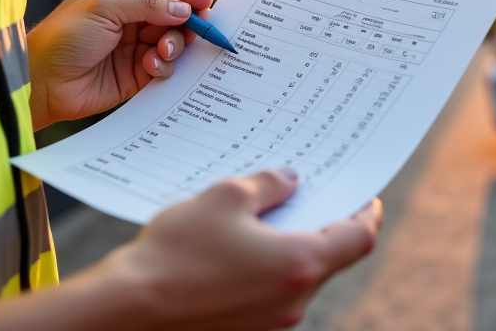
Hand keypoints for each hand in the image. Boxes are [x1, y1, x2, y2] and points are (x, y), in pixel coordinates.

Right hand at [0, 170, 380, 330]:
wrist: (128, 310)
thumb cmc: (175, 252)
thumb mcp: (225, 197)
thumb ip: (269, 184)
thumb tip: (291, 180)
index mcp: (300, 265)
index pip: (359, 238)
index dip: (367, 212)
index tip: (365, 195)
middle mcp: (294, 302)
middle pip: (329, 259)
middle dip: (321, 225)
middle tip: (306, 195)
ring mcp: (271, 324)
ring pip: (296, 278)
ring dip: (288, 248)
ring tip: (261, 217)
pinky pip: (269, 296)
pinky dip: (264, 271)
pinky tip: (236, 249)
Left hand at [26, 0, 213, 129]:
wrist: (42, 82)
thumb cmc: (64, 38)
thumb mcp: (105, 8)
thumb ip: (147, 5)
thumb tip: (183, 9)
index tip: (206, 0)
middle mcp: (127, 20)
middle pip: (172, 16)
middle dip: (186, 22)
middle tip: (196, 28)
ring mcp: (131, 48)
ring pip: (171, 42)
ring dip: (174, 44)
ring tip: (162, 50)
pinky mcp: (134, 75)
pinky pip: (163, 66)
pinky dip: (164, 65)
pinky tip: (151, 65)